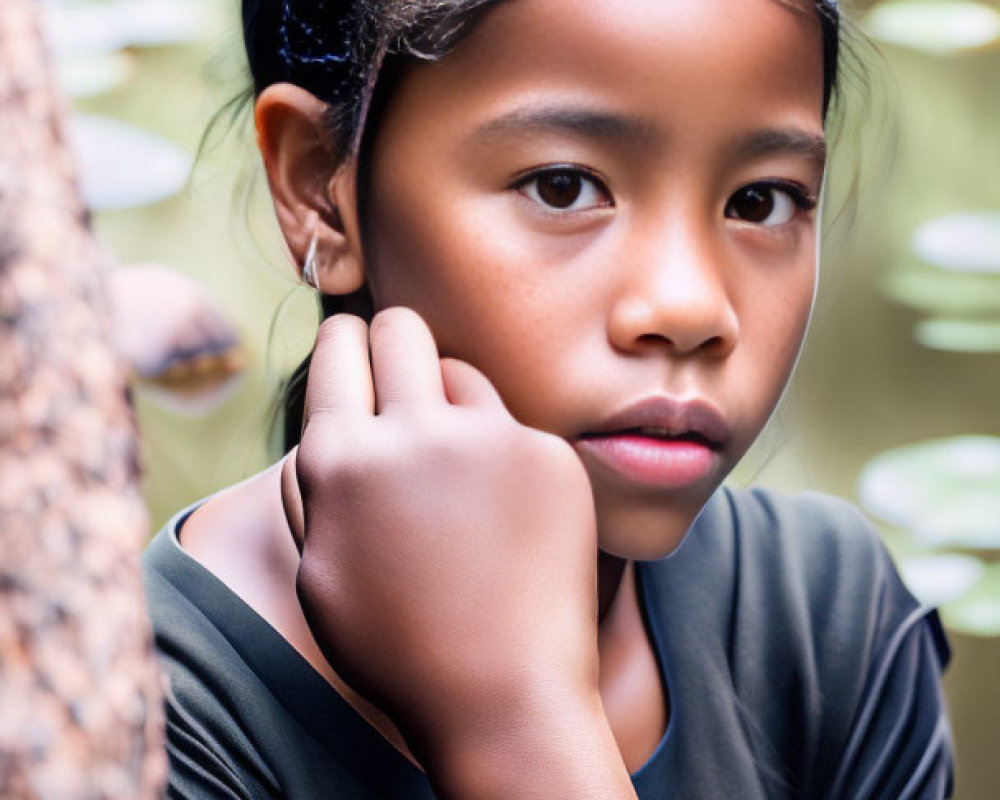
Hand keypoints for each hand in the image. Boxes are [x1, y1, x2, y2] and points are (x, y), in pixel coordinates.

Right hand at [280, 308, 602, 762]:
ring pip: (462, 371)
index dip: (346, 341)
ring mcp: (491, 439)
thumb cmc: (398, 642)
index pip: (339, 347)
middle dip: (394, 342)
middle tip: (401, 373)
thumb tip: (339, 411)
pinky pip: (513, 424)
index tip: (356, 345)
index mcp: (343, 456)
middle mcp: (414, 431)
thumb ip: (323, 477)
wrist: (502, 694)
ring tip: (456, 470)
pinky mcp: (548, 455)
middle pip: (401, 327)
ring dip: (449, 400)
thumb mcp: (320, 566)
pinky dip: (502, 451)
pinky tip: (504, 511)